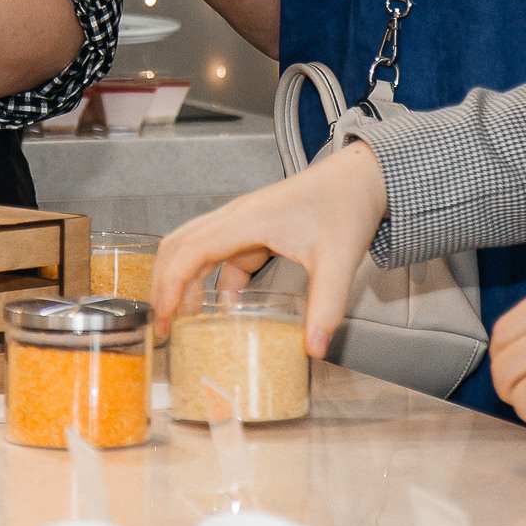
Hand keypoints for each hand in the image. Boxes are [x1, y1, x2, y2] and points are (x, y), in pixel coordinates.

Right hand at [152, 139, 389, 356]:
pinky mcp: (254, 228)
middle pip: (180, 245)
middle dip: (164, 283)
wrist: (362, 177)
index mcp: (247, 220)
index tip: (164, 315)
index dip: (171, 283)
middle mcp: (236, 217)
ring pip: (195, 247)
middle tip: (164, 324)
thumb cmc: (346, 205)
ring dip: (183, 280)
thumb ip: (325, 306)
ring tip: (182, 319)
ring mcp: (243, 221)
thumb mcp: (337, 260)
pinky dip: (212, 280)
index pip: (191, 249)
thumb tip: (312, 348)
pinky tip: (225, 306)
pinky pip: (220, 254)